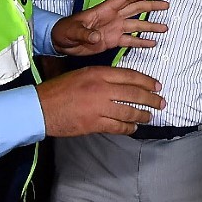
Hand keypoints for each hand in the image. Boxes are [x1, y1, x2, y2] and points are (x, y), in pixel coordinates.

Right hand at [37, 66, 165, 137]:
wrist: (41, 107)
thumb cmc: (59, 90)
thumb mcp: (82, 74)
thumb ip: (102, 77)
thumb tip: (122, 84)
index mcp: (98, 73)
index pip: (130, 76)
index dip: (147, 82)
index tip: (157, 86)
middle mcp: (102, 89)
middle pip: (134, 94)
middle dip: (151, 99)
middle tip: (161, 102)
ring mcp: (99, 107)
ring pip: (129, 111)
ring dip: (142, 115)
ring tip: (149, 116)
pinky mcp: (95, 124)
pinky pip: (118, 126)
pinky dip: (128, 128)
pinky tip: (134, 128)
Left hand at [50, 0, 169, 57]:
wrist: (60, 42)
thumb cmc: (64, 31)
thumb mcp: (73, 31)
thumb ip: (85, 34)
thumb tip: (98, 38)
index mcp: (104, 10)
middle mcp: (112, 18)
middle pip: (135, 9)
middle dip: (151, 6)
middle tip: (166, 6)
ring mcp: (114, 29)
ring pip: (136, 25)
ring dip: (150, 26)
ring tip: (164, 28)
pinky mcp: (112, 41)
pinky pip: (129, 41)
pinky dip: (141, 42)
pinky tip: (152, 43)